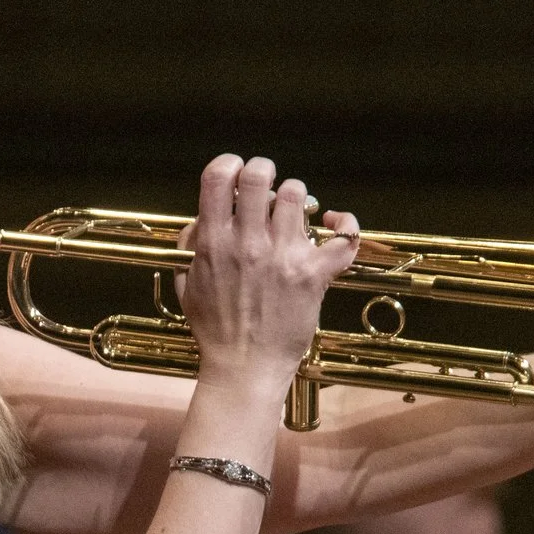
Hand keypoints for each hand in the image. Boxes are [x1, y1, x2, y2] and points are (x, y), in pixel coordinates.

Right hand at [174, 154, 359, 393]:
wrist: (244, 369)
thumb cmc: (215, 331)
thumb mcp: (187, 285)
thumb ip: (190, 245)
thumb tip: (203, 216)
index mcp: (214, 243)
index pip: (218, 177)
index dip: (229, 164)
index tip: (236, 173)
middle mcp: (248, 244)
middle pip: (259, 176)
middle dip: (263, 170)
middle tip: (267, 185)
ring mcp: (283, 257)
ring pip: (298, 195)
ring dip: (296, 197)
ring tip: (294, 213)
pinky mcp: (314, 276)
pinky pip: (345, 238)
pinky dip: (346, 225)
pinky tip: (336, 224)